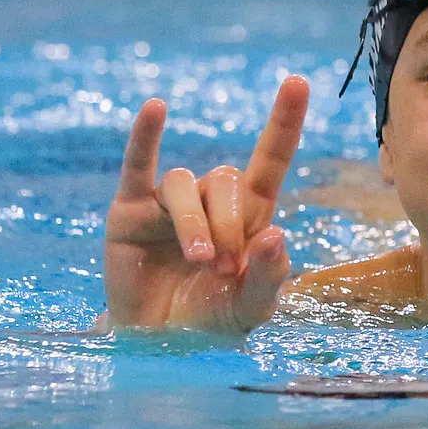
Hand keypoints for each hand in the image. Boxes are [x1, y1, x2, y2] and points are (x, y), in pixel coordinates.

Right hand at [100, 75, 309, 334]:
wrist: (156, 347)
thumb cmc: (209, 322)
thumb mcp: (250, 310)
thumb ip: (268, 279)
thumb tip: (275, 235)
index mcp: (248, 217)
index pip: (270, 160)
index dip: (284, 122)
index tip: (297, 81)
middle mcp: (209, 200)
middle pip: (225, 180)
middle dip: (229, 223)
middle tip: (225, 267)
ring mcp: (167, 203)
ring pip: (185, 185)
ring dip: (195, 222)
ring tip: (200, 260)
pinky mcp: (129, 211)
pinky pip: (138, 165)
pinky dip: (146, 136)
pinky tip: (156, 108)